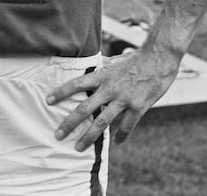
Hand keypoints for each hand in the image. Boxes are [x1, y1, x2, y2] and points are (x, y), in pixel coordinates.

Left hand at [45, 45, 179, 149]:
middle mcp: (110, 88)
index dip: (61, 92)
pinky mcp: (138, 108)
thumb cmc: (134, 60)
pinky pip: (127, 126)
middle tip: (58, 134)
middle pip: (85, 108)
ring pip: (102, 123)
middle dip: (70, 123)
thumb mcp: (114, 62)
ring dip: (89, 136)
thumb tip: (90, 73)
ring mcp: (124, 100)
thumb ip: (102, 71)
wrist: (158, 60)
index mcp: (102, 75)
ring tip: (79, 147)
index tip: (48, 100)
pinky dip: (121, 136)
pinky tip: (116, 142)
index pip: (77, 84)